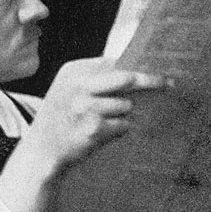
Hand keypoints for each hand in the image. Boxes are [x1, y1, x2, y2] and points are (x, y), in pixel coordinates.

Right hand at [0, 57, 170, 211]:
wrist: (42, 149)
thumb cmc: (61, 117)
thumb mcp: (69, 88)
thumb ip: (95, 77)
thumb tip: (137, 70)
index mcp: (73, 71)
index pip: (114, 61)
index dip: (137, 64)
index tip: (155, 67)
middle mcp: (78, 86)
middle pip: (127, 78)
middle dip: (151, 80)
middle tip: (168, 83)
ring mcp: (85, 108)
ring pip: (126, 105)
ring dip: (124, 114)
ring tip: (103, 121)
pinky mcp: (94, 129)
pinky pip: (123, 125)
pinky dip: (119, 130)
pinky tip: (102, 133)